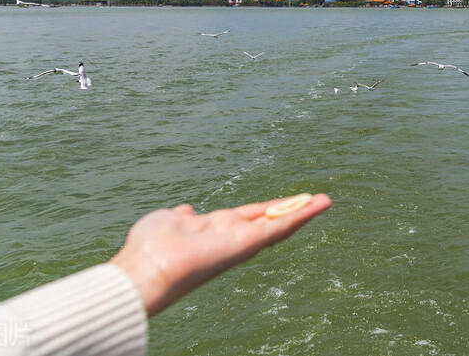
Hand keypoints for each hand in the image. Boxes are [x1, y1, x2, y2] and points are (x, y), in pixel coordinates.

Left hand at [109, 193, 330, 316]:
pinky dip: (299, 217)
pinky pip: (277, 228)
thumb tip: (186, 212)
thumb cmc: (148, 248)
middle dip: (293, 210)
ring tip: (324, 201)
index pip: (248, 217)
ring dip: (303, 212)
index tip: (287, 201)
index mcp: (214, 230)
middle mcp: (231, 237)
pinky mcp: (246, 244)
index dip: (268, 208)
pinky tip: (316, 206)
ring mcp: (240, 242)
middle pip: (269, 220)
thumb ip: (181, 217)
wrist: (144, 269)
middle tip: (316, 200)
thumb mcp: (168, 221)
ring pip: (278, 224)